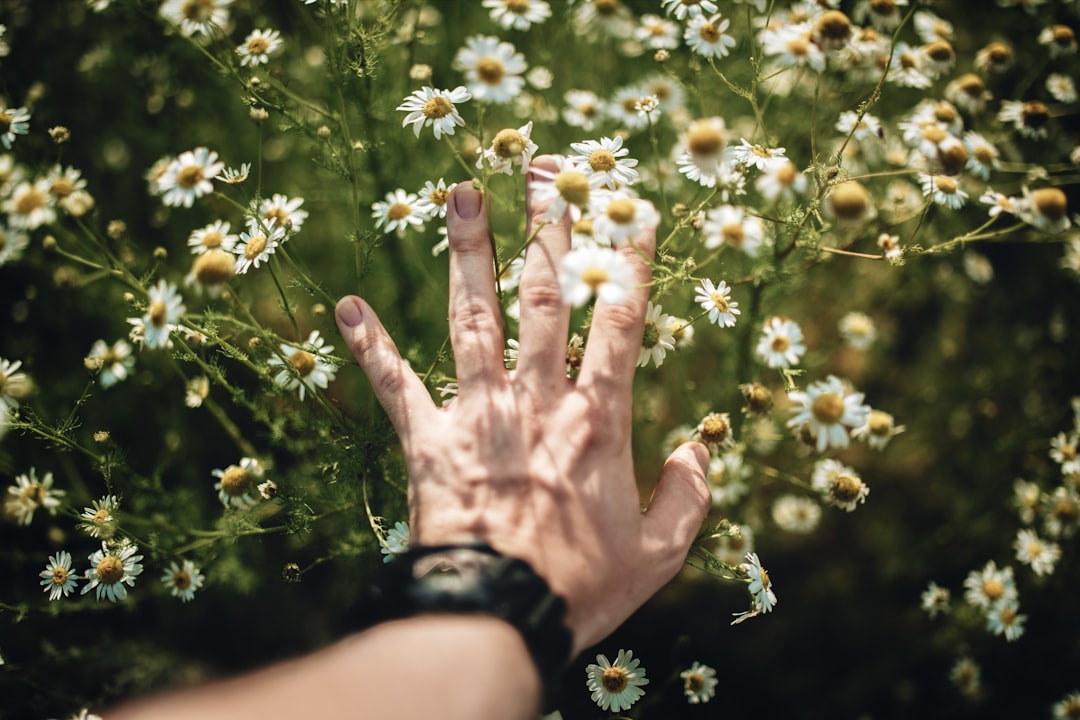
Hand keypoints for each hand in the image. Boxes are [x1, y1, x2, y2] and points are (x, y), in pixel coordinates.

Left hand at [335, 156, 710, 654]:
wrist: (498, 615)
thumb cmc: (580, 588)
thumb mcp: (658, 554)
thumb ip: (687, 497)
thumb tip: (698, 451)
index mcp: (598, 420)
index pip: (620, 321)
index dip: (629, 261)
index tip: (633, 210)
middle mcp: (538, 399)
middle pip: (545, 297)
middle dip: (546, 229)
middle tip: (541, 169)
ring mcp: (479, 413)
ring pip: (475, 317)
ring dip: (467, 253)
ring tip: (459, 192)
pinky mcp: (428, 440)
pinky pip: (394, 385)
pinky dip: (370, 347)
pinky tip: (346, 306)